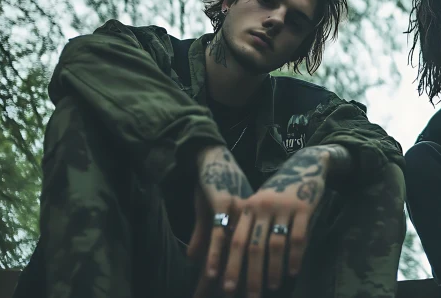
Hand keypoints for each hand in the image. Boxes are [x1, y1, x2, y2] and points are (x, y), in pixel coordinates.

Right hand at [187, 147, 253, 294]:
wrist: (212, 156)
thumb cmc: (212, 185)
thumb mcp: (208, 212)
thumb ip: (203, 236)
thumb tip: (191, 259)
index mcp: (249, 224)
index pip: (249, 255)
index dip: (245, 276)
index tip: (246, 294)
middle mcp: (246, 220)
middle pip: (245, 256)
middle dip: (243, 281)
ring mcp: (235, 212)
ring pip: (233, 249)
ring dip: (230, 274)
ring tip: (225, 294)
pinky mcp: (221, 205)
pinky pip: (218, 234)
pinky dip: (214, 255)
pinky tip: (211, 273)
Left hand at [217, 144, 348, 297]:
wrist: (305, 164)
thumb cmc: (277, 191)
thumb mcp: (257, 203)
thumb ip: (244, 225)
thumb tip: (224, 256)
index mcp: (248, 207)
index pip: (235, 240)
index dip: (230, 264)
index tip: (226, 287)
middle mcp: (263, 206)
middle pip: (254, 246)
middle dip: (251, 274)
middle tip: (251, 296)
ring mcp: (284, 206)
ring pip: (276, 245)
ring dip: (273, 269)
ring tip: (272, 286)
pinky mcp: (304, 207)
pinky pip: (298, 237)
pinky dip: (295, 257)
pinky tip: (293, 272)